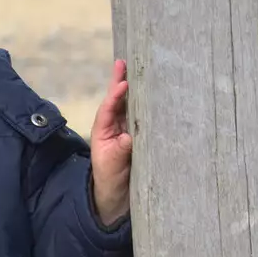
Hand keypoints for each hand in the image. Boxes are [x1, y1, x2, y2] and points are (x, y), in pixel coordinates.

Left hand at [89, 61, 131, 225]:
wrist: (118, 195)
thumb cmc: (111, 178)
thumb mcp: (112, 165)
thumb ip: (120, 151)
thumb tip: (129, 137)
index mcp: (103, 129)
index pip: (109, 108)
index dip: (115, 95)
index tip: (123, 83)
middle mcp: (114, 124)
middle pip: (117, 99)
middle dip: (120, 80)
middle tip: (123, 61)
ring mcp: (127, 127)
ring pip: (130, 104)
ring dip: (134, 87)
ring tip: (137, 68)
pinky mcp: (139, 134)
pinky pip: (142, 115)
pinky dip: (147, 103)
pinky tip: (154, 91)